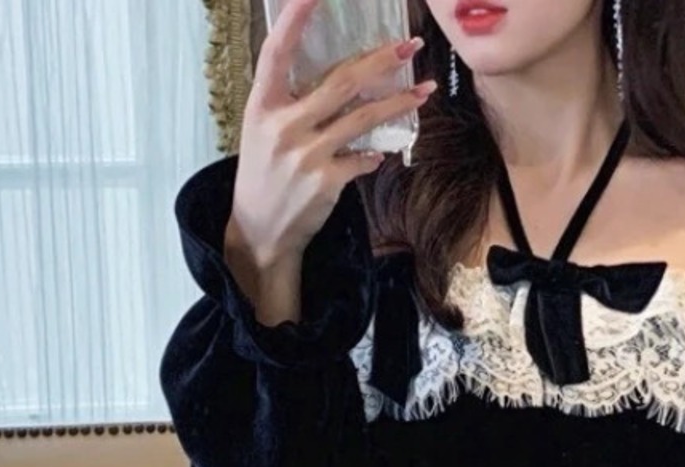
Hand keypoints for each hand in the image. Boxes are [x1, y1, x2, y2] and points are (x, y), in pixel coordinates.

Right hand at [228, 0, 435, 271]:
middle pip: (341, 82)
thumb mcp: (264, 129)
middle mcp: (283, 124)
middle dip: (381, 61)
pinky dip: (375, 154)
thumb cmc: (264, 172)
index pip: (278, 50)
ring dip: (398, 103)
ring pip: (363, 118)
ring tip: (424, 91)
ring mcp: (306, 154)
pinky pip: (363, 159)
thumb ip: (293, 102)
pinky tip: (381, 152)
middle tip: (408, 46)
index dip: (295, 17)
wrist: (261, 228)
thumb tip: (340, 81)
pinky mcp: (326, 182)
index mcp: (262, 104)